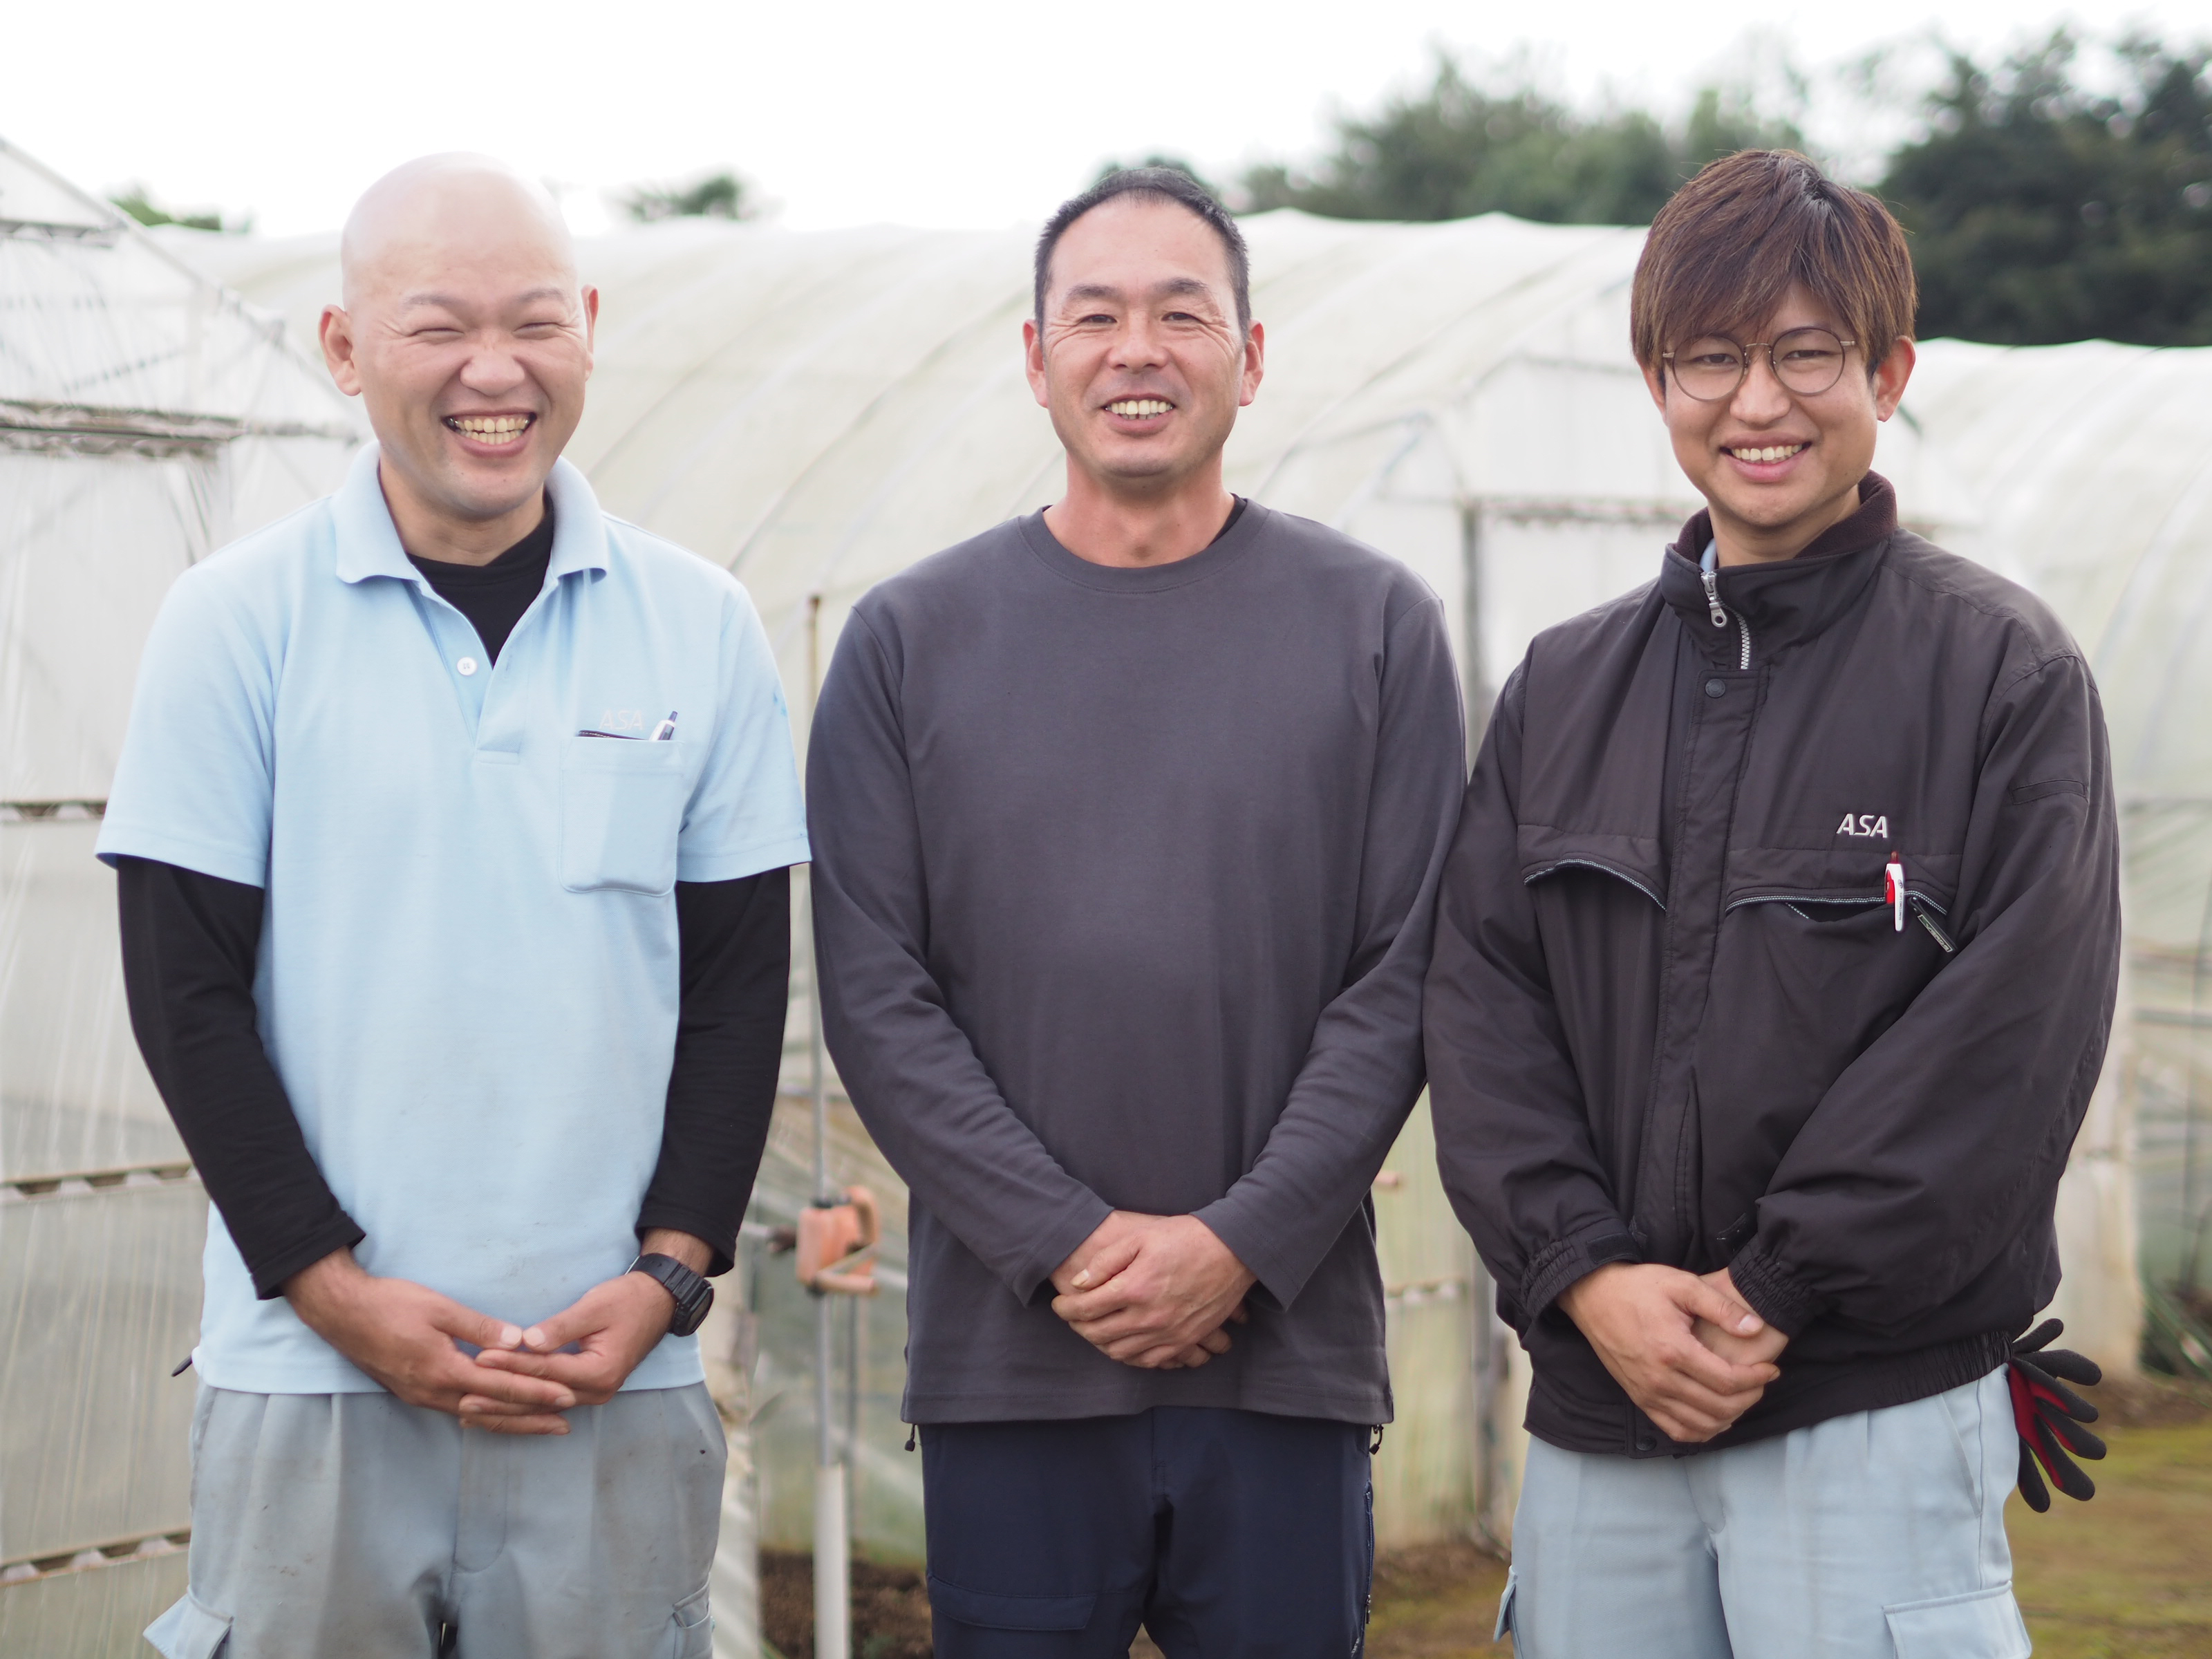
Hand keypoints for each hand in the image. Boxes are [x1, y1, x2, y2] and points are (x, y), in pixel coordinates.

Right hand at [283, 1248, 576, 1434]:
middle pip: (492, 1411)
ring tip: (542, 1426)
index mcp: (442, 1370)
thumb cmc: (390, 1304)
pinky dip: (484, 1415)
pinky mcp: (414, 1392)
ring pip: (475, 1415)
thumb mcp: (439, 1308)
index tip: (567, 1397)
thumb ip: (479, 1327)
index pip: (501, 1387)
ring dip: (509, 1421)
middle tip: (566, 1424)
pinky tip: (499, 1416)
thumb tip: (518, 1341)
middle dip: (530, 1418)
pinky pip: (457, 1410)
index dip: (536, 1393)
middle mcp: (432, 1392)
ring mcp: (421, 1396)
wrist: (341, 1313)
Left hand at [472, 1230, 710, 1424]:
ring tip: (468, 1413)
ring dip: (506, 1411)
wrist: (657, 1303)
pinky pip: (548, 1403)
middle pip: (541, 1400)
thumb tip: (528, 1341)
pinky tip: (494, 1412)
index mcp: (600, 1372)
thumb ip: (561, 1327)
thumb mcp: (595, 1307)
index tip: (481, 1358)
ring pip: (542, 1408)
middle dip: (501, 1399)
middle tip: (463, 1398)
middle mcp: (597, 1391)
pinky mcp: (584, 1390)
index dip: (513, 1366)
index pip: (547, 1371)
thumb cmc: (627, 1300)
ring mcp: (592, 1395)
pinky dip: (521, 1407)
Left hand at [1050, 1213, 1256, 1370]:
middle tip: (1072, 1316)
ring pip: (1120, 1352)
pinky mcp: (1186, 1341)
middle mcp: (1149, 1317)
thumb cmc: (1186, 1237)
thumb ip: (1106, 1262)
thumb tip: (1079, 1283)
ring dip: (1100, 1344)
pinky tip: (1124, 1345)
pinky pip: (1150, 1362)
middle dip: (1077, 1326)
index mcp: (1135, 1288)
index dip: (1065, 1308)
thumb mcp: (1140, 1237)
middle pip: (1098, 1334)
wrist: (1233, 1251)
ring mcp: (1169, 1333)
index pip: (1086, 1309)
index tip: (1059, 1302)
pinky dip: (1130, 1357)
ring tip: (1093, 1330)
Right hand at [1557, 1262, 1779, 1443]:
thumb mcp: (1682, 1284)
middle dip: (1749, 1398)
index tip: (1771, 1369)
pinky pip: (1675, 1429)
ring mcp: (1647, 1392)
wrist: (1592, 1295)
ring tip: (1742, 1397)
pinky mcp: (1638, 1398)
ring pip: (1700, 1425)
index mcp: (1672, 1350)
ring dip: (1729, 1417)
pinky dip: (1701, 1431)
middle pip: (1718, 1407)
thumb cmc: (1638, 1287)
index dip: (1757, 1379)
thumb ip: (1720, 1307)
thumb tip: (1755, 1329)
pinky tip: (1715, 1417)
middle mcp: (1659, 1379)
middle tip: (1761, 1382)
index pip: (1727, 1380)